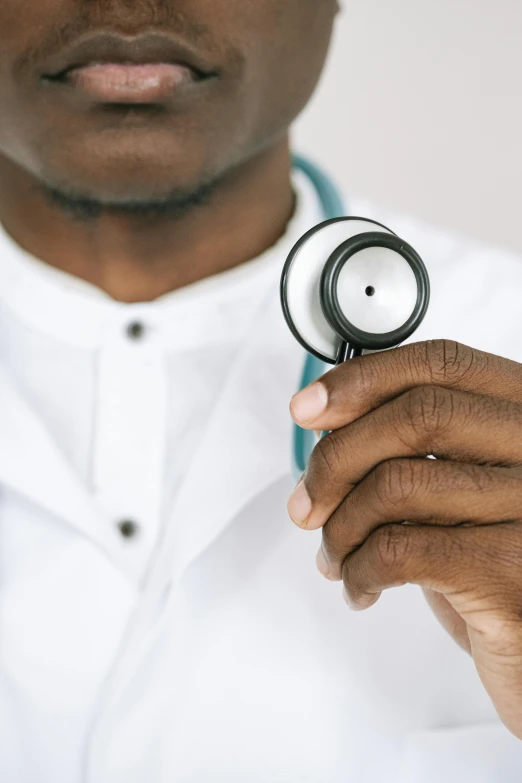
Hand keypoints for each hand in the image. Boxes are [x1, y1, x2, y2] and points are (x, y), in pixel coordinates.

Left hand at [288, 341, 521, 738]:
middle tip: (307, 503)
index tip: (309, 405)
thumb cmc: (492, 569)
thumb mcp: (457, 494)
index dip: (365, 378)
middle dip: (337, 458)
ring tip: (335, 556)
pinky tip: (360, 587)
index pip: (443, 365)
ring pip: (397, 485)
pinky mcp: (511, 572)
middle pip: (416, 417)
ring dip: (341, 528)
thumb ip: (410, 450)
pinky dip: (358, 570)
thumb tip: (325, 422)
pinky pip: (399, 550)